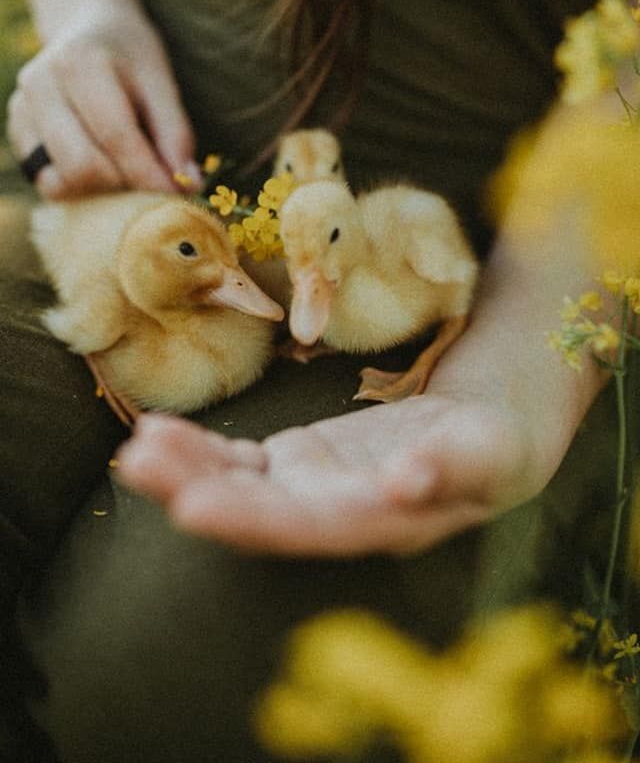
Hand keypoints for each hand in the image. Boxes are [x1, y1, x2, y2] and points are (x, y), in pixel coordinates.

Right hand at [7, 7, 201, 197]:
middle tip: (152, 182)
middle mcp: (41, 84)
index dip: (148, 174)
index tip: (176, 194)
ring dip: (102, 189)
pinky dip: (80, 188)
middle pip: (82, 165)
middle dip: (124, 184)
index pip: (115, 136)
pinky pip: (49, 183)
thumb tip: (188, 183)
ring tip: (126, 170)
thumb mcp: (161, 80)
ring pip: (61, 181)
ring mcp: (22, 109)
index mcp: (80, 63)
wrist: (87, 28)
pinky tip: (101, 167)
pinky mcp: (17, 133)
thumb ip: (175, 132)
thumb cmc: (130, 57)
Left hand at [115, 388, 540, 556]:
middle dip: (198, 491)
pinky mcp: (298, 462)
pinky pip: (240, 459)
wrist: (480, 436)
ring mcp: (309, 489)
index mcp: (377, 522)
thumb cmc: (493, 450)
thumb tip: (406, 483)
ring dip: (185, 471)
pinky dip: (199, 449)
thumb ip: (449, 469)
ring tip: (137, 450)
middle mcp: (332, 514)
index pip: (309, 527)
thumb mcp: (487, 455)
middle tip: (140, 466)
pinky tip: (156, 432)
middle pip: (257, 512)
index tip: (195, 506)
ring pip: (238, 486)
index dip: (252, 519)